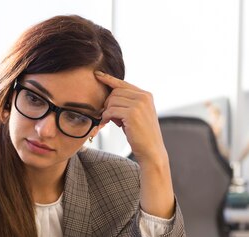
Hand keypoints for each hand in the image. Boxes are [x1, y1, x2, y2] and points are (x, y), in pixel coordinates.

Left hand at [94, 71, 174, 218]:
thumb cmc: (140, 135)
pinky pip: (110, 111)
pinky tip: (108, 124)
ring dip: (107, 112)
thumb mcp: (135, 115)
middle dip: (108, 104)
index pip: (123, 83)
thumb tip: (108, 98)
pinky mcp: (132, 113)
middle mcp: (143, 96)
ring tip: (111, 122)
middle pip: (114, 93)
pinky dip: (106, 118)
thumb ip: (126, 104)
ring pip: (111, 101)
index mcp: (145, 95)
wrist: (151, 151)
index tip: (97, 74)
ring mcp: (139, 104)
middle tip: (109, 117)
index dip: (109, 79)